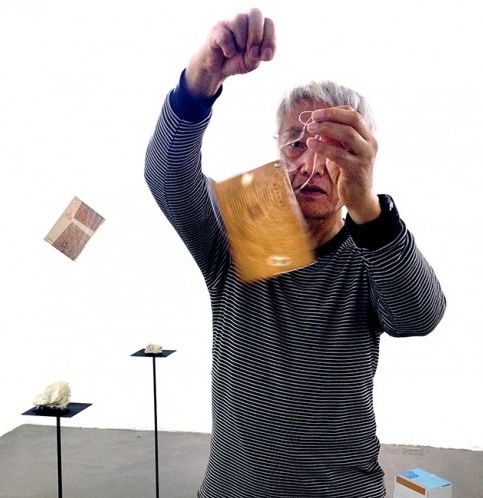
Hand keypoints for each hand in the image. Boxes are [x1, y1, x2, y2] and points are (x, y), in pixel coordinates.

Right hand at [185, 8, 275, 97]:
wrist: (217, 70)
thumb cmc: (236, 61)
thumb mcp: (252, 62)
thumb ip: (260, 55)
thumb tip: (262, 52)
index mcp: (256, 26)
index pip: (269, 22)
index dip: (270, 39)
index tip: (264, 56)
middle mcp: (243, 19)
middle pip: (255, 12)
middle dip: (256, 35)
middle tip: (252, 52)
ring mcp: (229, 22)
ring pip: (240, 20)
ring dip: (241, 42)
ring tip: (236, 52)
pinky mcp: (216, 29)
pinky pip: (225, 36)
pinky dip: (229, 49)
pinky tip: (227, 54)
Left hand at [306, 106, 379, 222]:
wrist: (360, 198)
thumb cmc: (348, 174)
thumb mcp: (341, 153)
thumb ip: (333, 140)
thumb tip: (318, 125)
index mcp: (367, 137)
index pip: (353, 115)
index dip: (335, 111)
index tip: (317, 114)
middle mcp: (370, 144)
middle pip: (353, 119)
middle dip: (331, 115)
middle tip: (313, 118)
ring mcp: (365, 156)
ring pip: (348, 134)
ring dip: (326, 128)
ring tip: (310, 129)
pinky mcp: (356, 169)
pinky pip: (339, 154)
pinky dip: (323, 147)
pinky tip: (311, 144)